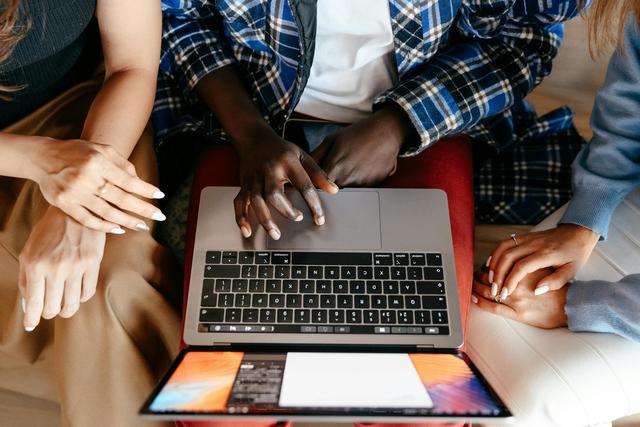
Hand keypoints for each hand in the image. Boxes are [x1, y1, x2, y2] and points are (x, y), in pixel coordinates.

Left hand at [19, 207, 105, 330]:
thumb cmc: (47, 233)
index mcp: (35, 266)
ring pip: (72, 305)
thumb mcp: (28, 252)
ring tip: (63, 306)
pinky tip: (76, 292)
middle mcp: (55, 269)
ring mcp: (76, 267)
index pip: (34, 303)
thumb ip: (25, 280)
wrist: (73, 212)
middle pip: (53, 308)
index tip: (31, 325)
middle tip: (49, 310)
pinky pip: (87, 293)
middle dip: (49, 313)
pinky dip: (81, 298)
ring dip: (66, 310)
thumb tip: (29, 306)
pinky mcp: (92, 264)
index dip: (32, 319)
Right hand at [31, 138, 165, 232]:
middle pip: (122, 199)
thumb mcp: (101, 150)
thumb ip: (122, 164)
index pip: (128, 180)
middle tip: (160, 216)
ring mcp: (75, 193)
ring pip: (107, 212)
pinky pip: (88, 220)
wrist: (43, 157)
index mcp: (98, 162)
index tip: (160, 196)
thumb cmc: (78, 152)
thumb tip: (140, 182)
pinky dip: (105, 227)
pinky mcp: (65, 204)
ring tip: (142, 226)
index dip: (146, 190)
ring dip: (128, 221)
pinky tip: (119, 229)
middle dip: (143, 209)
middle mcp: (87, 177)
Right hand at [233, 127, 338, 239]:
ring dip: (265, 219)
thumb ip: (318, 173)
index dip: (313, 204)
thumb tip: (334, 190)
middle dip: (286, 210)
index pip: (303, 185)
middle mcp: (269, 171)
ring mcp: (254, 179)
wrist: (254, 138)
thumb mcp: (302, 156)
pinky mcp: (244, 185)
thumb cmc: (281, 150)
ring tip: (276, 234)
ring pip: (256, 201)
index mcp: (287, 163)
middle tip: (297, 218)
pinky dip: (241, 218)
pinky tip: (248, 231)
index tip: (319, 219)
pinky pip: (239, 202)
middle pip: (274, 194)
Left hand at [311, 105, 414, 186]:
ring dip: (344, 184)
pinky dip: (358, 183)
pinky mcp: (373, 186)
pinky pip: (361, 190)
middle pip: (330, 192)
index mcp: (333, 167)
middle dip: (327, 186)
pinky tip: (361, 170)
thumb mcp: (332, 139)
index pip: (315, 186)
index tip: (311, 181)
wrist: (386, 132)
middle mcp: (346, 179)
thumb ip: (315, 156)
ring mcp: (361, 184)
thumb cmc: (357, 134)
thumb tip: (302, 168)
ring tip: (350, 168)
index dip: (312, 184)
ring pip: (346, 192)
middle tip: (333, 173)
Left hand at [473, 269, 567, 328]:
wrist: (571, 306)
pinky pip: (494, 308)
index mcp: (524, 272)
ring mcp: (517, 301)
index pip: (498, 266)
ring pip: (489, 292)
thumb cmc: (558, 288)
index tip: (482, 267)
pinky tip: (474, 298)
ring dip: (476, 287)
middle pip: (490, 278)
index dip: (487, 267)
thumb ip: (527, 265)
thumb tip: (509, 261)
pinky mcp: (518, 314)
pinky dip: (481, 302)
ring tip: (471, 284)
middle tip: (472, 274)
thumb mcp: (544, 269)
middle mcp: (518, 286)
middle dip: (478, 276)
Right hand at [486, 224, 598, 300]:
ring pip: (502, 249)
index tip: (505, 293)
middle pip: (508, 257)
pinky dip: (495, 254)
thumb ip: (555, 282)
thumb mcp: (572, 271)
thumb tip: (536, 290)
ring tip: (490, 279)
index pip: (522, 267)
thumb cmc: (575, 254)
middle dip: (498, 275)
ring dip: (494, 264)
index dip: (510, 281)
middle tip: (494, 289)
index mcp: (546, 254)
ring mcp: (527, 238)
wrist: (577, 232)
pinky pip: (504, 243)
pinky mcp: (523, 236)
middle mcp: (534, 244)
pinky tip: (492, 264)